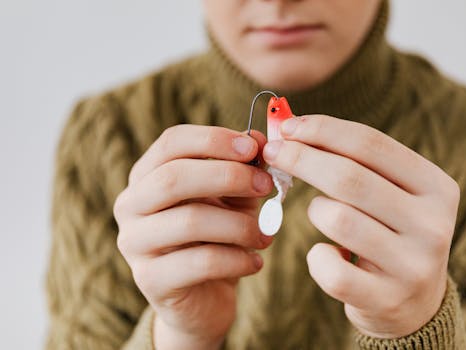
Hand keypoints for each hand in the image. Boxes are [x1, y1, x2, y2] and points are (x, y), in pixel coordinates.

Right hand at [113, 125, 273, 348]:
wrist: (202, 297)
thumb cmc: (216, 237)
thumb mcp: (232, 198)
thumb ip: (242, 169)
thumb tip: (258, 138)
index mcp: (146, 176)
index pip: (172, 143)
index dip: (214, 139)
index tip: (253, 147)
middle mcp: (131, 205)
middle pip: (174, 177)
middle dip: (229, 176)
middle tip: (266, 185)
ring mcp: (135, 244)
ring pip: (190, 221)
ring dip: (240, 225)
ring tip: (267, 235)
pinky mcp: (151, 280)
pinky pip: (201, 263)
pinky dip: (238, 260)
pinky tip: (255, 262)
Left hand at [262, 115, 459, 337]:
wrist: (414, 301)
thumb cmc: (389, 232)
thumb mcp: (388, 193)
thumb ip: (352, 161)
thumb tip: (292, 127)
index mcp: (436, 187)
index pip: (371, 144)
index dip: (323, 130)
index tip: (288, 127)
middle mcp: (433, 224)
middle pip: (350, 178)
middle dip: (301, 158)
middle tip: (273, 152)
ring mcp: (413, 265)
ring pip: (337, 219)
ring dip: (316, 211)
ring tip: (323, 214)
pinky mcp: (387, 299)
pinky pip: (330, 269)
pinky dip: (316, 257)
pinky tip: (327, 255)